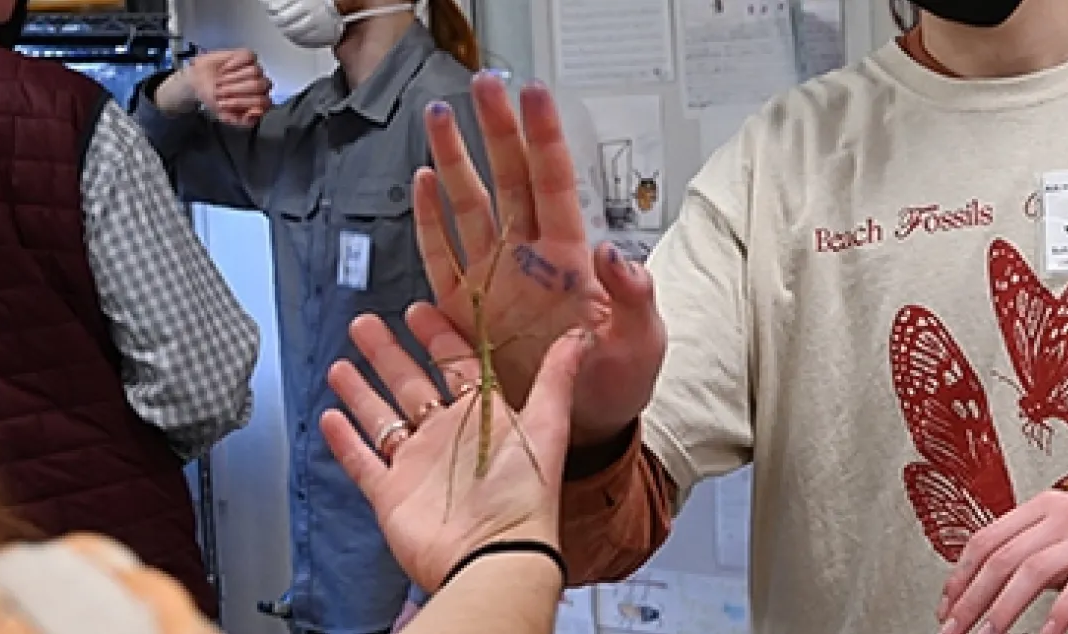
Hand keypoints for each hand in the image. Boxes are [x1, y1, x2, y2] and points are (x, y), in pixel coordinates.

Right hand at [161, 49, 270, 125]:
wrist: (198, 82)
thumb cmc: (215, 99)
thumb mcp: (226, 116)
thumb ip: (243, 121)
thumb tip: (256, 112)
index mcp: (260, 102)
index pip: (263, 102)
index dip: (242, 102)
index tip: (223, 103)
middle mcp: (262, 85)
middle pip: (258, 85)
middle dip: (236, 90)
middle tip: (220, 91)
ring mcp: (256, 70)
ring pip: (255, 71)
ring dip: (233, 77)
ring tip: (220, 81)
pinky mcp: (248, 56)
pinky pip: (248, 57)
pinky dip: (234, 63)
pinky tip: (225, 68)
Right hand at [318, 307, 587, 592]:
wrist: (494, 555)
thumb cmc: (525, 497)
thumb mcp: (548, 426)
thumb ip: (558, 377)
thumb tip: (581, 335)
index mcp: (484, 417)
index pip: (456, 365)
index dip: (438, 337)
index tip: (419, 310)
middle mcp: (449, 438)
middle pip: (411, 385)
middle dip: (388, 354)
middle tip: (365, 325)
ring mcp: (418, 466)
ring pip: (383, 419)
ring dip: (361, 391)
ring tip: (341, 364)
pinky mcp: (393, 494)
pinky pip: (363, 462)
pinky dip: (345, 442)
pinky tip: (330, 417)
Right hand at [413, 72, 663, 445]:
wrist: (582, 426)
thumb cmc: (619, 382)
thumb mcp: (643, 345)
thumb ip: (635, 299)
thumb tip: (616, 254)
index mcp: (572, 257)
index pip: (555, 182)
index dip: (543, 138)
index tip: (533, 95)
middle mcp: (530, 256)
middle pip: (509, 178)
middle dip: (495, 130)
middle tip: (483, 85)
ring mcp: (495, 278)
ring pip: (470, 205)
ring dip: (455, 160)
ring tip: (440, 116)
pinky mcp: (465, 308)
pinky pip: (441, 255)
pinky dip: (429, 220)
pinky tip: (424, 181)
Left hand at [938, 491, 1067, 633]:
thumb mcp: (1065, 540)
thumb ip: (1027, 553)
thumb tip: (978, 587)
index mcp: (1044, 507)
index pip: (986, 538)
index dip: (960, 576)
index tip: (947, 607)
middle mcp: (1064, 514)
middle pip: (1003, 556)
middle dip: (972, 598)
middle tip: (956, 629)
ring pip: (1033, 570)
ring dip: (1004, 608)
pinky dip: (1058, 614)